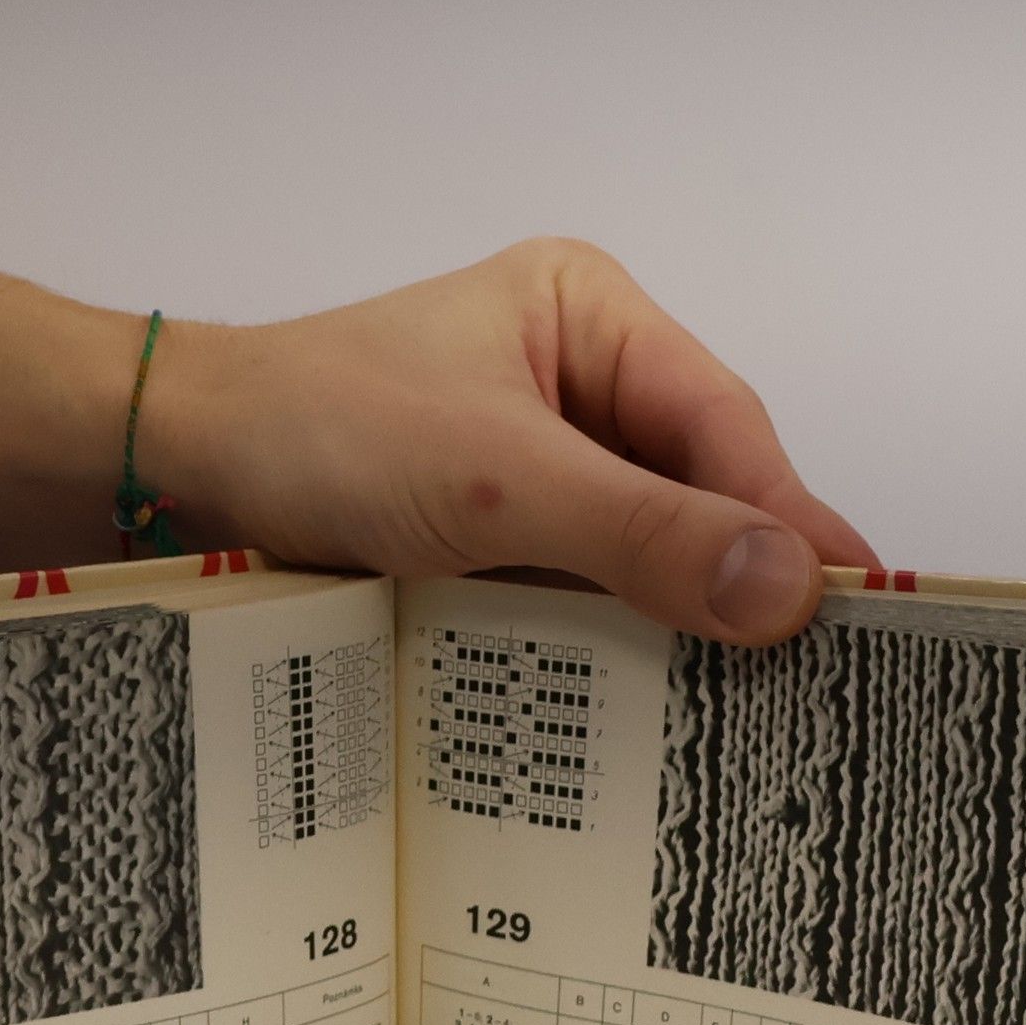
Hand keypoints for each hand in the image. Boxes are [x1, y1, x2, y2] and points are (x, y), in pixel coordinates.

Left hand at [154, 237, 880, 643]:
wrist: (176, 475)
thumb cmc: (320, 431)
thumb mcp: (496, 481)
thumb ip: (640, 533)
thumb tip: (785, 588)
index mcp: (588, 319)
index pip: (717, 425)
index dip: (784, 516)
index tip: (849, 601)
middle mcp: (572, 389)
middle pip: (689, 491)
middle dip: (737, 576)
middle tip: (814, 673)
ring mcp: (530, 472)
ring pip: (637, 553)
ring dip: (675, 622)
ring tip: (750, 704)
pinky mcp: (489, 544)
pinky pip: (576, 596)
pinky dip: (609, 645)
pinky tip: (648, 700)